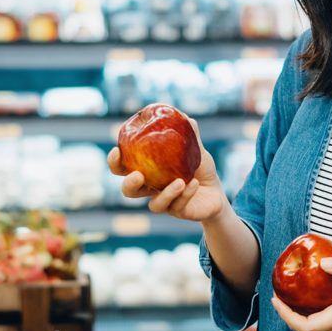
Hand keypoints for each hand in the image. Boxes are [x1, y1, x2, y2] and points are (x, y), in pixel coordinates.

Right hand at [108, 117, 226, 221]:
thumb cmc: (200, 168)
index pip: (123, 168)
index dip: (115, 162)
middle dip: (129, 184)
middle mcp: (151, 188)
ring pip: (154, 206)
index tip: (116, 151)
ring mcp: (164, 202)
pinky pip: (178, 206)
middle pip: (129, 191)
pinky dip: (185, 195)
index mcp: (148, 171)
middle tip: (138, 175)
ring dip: (166, 193)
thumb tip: (185, 118)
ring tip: (180, 181)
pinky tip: (194, 184)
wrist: (216, 191)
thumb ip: (189, 135)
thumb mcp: (195, 149)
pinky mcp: (178, 212)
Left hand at [271, 257, 331, 330]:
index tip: (276, 298)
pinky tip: (310, 295)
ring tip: (289, 293)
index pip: (305, 326)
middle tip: (277, 292)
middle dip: (287, 313)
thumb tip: (322, 262)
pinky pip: (323, 323)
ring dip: (298, 314)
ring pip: (314, 327)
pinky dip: (311, 312)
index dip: (286, 315)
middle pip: (305, 328)